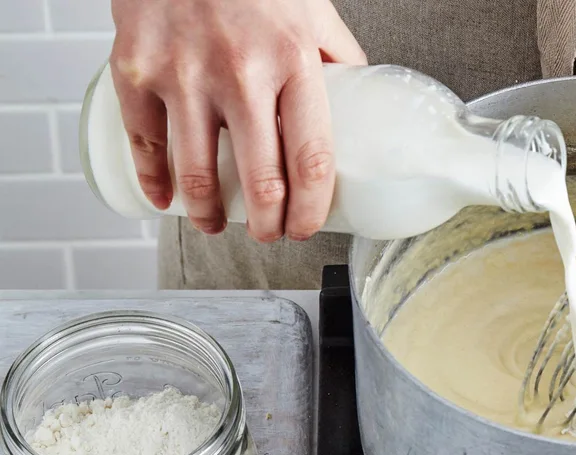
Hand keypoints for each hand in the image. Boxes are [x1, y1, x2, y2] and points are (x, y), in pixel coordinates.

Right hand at [110, 0, 365, 241]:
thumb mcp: (312, 11)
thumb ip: (337, 58)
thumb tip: (362, 102)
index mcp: (294, 61)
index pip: (311, 159)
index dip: (310, 208)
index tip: (306, 227)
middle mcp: (240, 72)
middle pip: (260, 180)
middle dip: (267, 224)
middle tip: (268, 234)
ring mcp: (183, 74)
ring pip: (197, 174)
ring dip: (209, 215)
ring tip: (216, 225)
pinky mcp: (136, 70)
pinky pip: (145, 143)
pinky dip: (155, 182)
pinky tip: (168, 200)